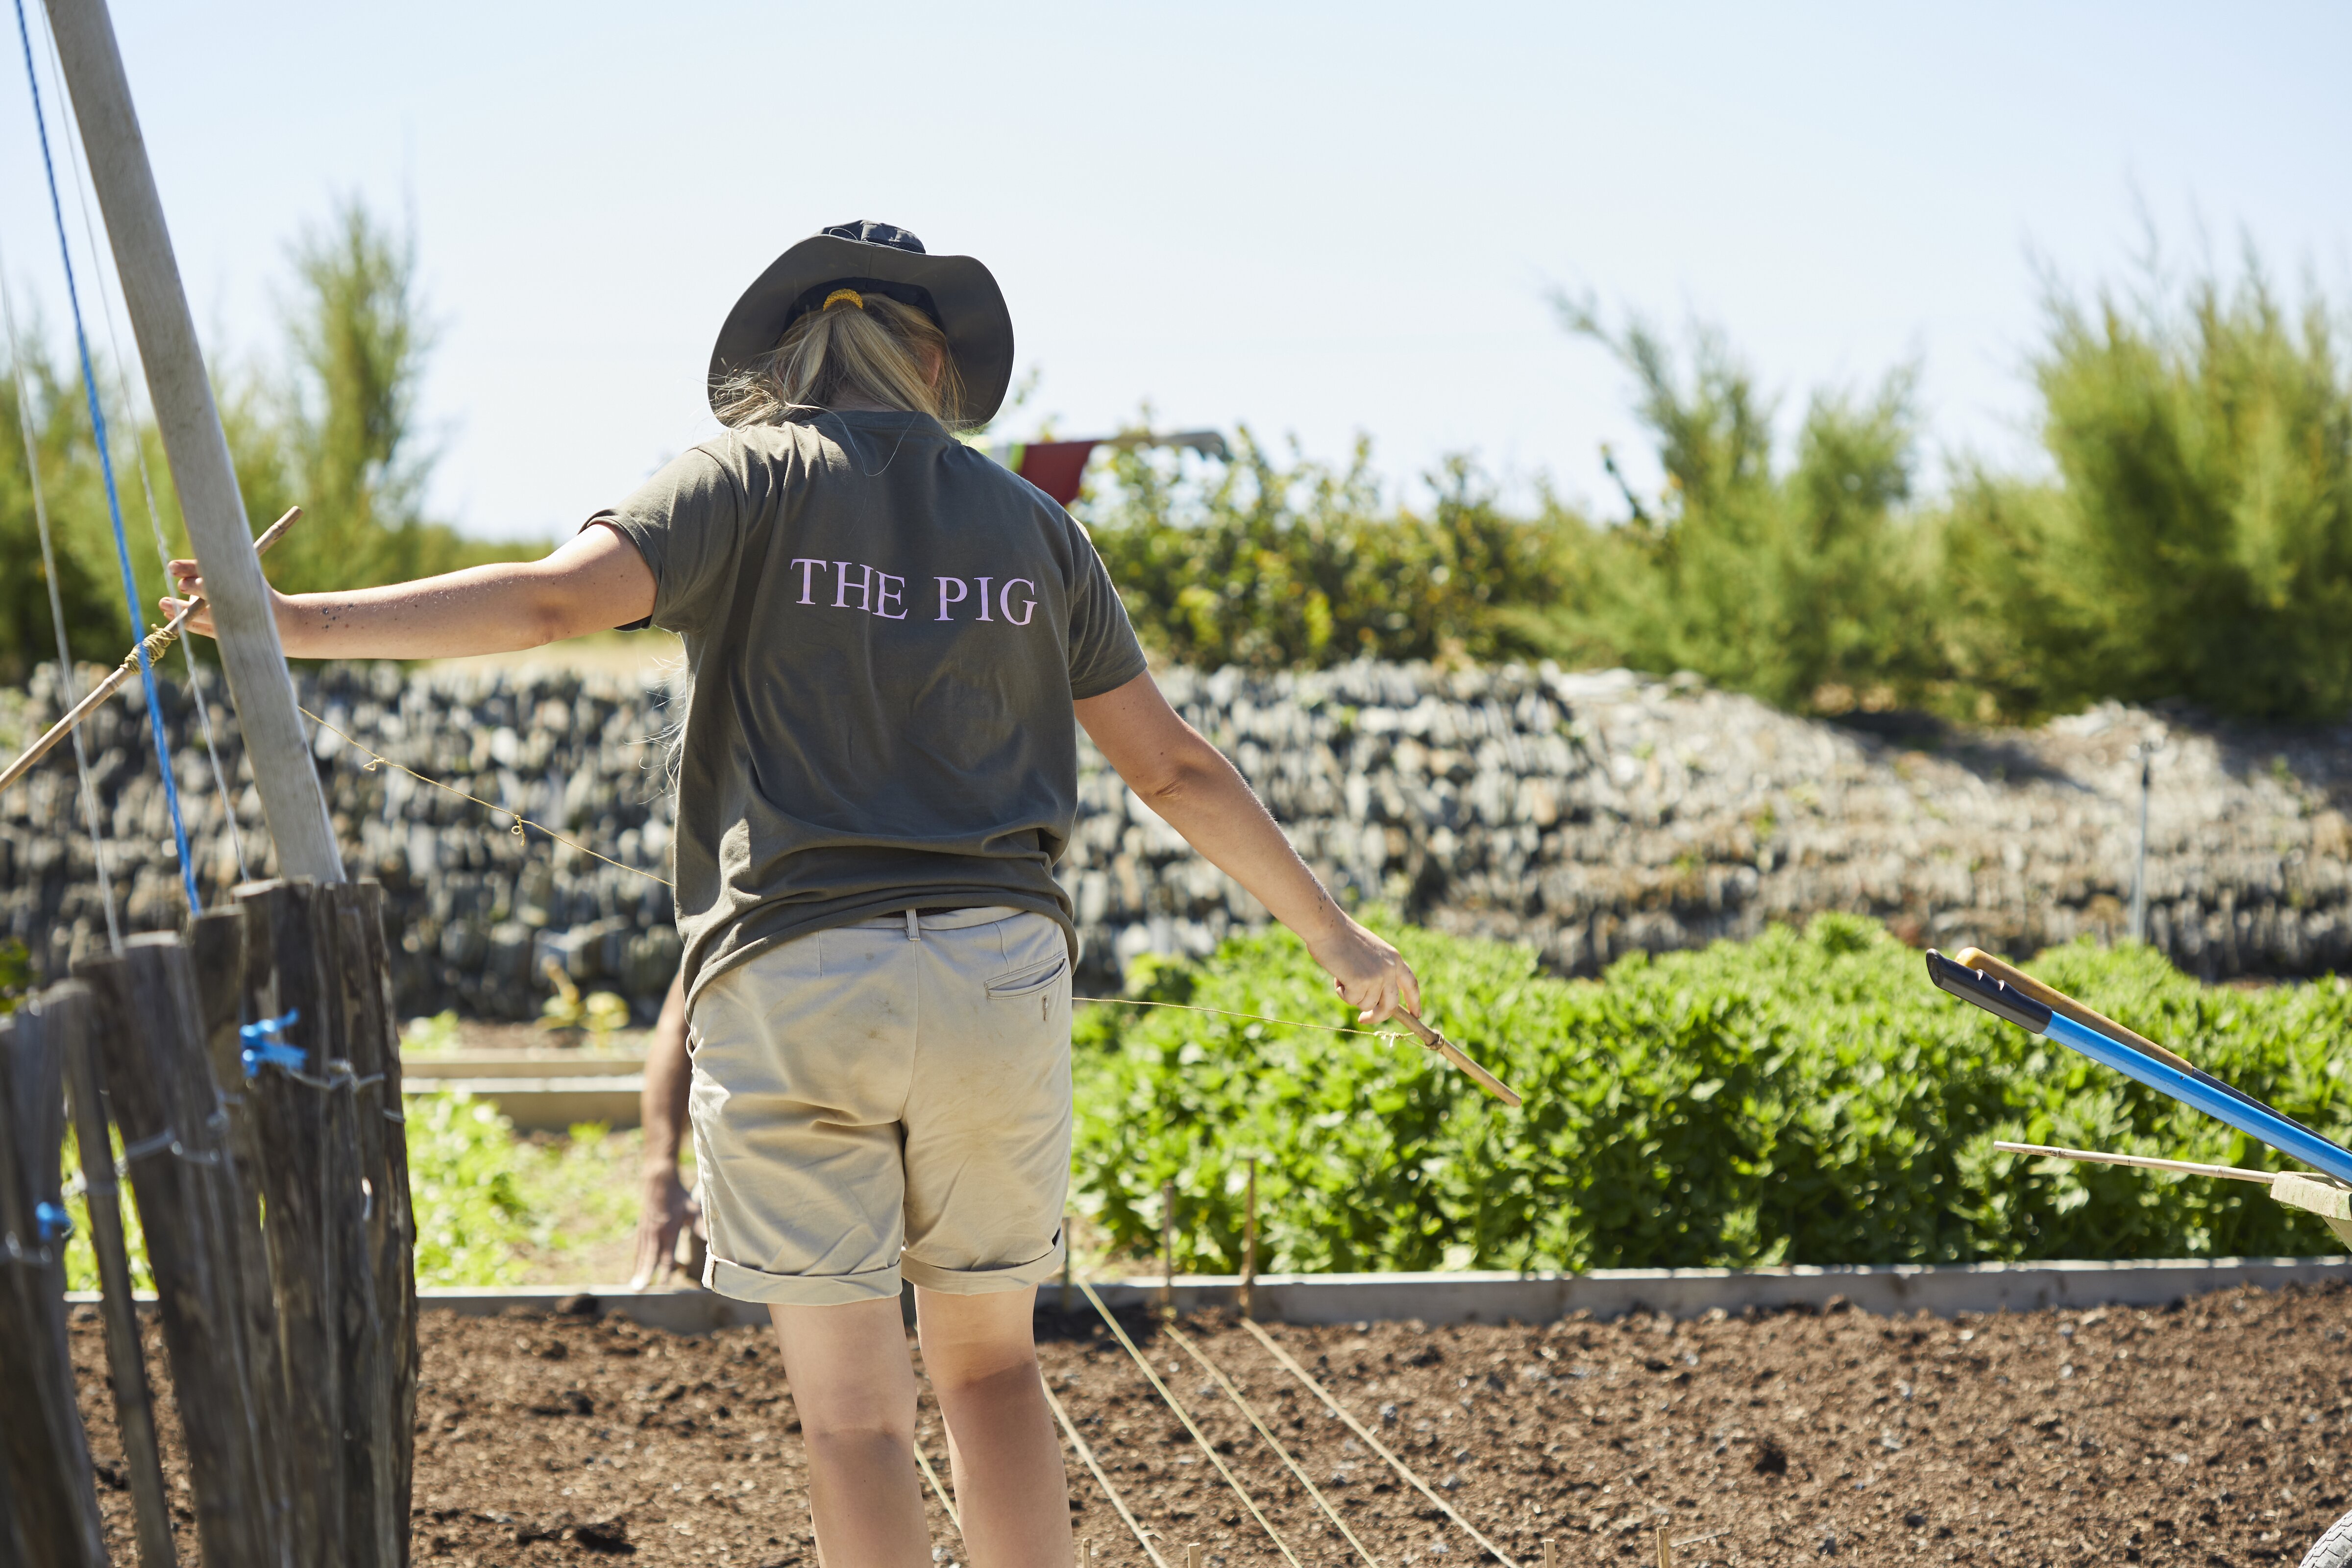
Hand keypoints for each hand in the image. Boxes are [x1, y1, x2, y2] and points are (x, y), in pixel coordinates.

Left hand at [160, 559, 291, 642]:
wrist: (285, 624)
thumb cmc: (260, 595)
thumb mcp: (248, 576)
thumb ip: (224, 569)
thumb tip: (189, 560)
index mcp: (245, 584)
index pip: (213, 572)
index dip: (191, 569)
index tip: (173, 568)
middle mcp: (239, 603)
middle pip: (211, 593)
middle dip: (193, 588)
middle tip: (180, 585)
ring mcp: (233, 621)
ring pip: (202, 615)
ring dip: (180, 610)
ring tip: (162, 603)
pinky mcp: (228, 635)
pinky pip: (203, 630)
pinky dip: (186, 623)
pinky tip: (172, 616)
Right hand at [628, 1163, 699, 1290]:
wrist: (659, 1182)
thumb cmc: (679, 1197)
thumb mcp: (692, 1209)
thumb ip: (700, 1225)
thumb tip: (710, 1240)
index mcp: (669, 1230)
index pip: (667, 1255)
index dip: (665, 1271)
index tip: (663, 1285)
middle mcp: (655, 1233)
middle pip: (650, 1258)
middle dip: (645, 1275)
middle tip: (638, 1290)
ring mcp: (646, 1231)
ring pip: (642, 1255)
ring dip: (639, 1271)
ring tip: (635, 1286)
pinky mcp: (642, 1229)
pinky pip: (639, 1248)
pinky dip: (637, 1260)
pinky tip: (636, 1270)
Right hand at [1304, 911, 1421, 1025]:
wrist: (1327, 927)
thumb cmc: (1342, 938)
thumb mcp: (1370, 953)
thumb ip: (1378, 972)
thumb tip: (1376, 1001)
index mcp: (1395, 958)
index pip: (1411, 984)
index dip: (1415, 1001)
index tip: (1417, 1015)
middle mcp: (1390, 968)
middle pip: (1391, 1006)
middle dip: (1377, 1016)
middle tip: (1363, 1019)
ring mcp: (1377, 976)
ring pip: (1367, 1005)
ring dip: (1352, 996)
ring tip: (1342, 975)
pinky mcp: (1362, 982)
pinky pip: (1352, 1000)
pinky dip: (1341, 992)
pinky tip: (1337, 975)